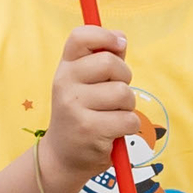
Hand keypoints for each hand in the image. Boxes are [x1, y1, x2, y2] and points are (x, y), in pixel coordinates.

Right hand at [36, 24, 135, 192]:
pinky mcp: (89, 130)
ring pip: (124, 94)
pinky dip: (129, 127)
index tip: (119, 45)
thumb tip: (121, 39)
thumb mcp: (85, 83)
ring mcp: (75, 107)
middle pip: (110, 63)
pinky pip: (128, 120)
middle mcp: (65, 84)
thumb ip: (104, 59)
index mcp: (65, 68)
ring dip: (128, 106)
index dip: (105, 35)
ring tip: (113, 115)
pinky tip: (113, 132)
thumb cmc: (82, 113)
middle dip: (124, 78)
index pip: (80, 36)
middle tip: (117, 93)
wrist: (63, 156)